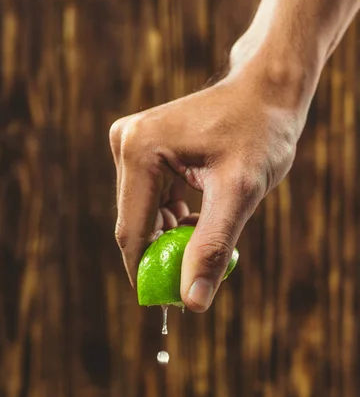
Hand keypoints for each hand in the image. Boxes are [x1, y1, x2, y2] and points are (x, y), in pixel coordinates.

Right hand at [110, 63, 304, 311]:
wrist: (268, 92)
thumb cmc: (260, 134)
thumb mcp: (239, 194)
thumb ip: (211, 248)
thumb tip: (192, 304)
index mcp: (139, 150)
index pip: (132, 230)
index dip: (145, 272)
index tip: (164, 304)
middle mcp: (126, 143)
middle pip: (135, 223)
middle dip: (161, 256)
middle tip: (192, 282)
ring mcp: (132, 144)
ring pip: (144, 215)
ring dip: (170, 239)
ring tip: (205, 243)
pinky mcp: (144, 149)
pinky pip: (151, 200)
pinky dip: (173, 221)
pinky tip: (199, 222)